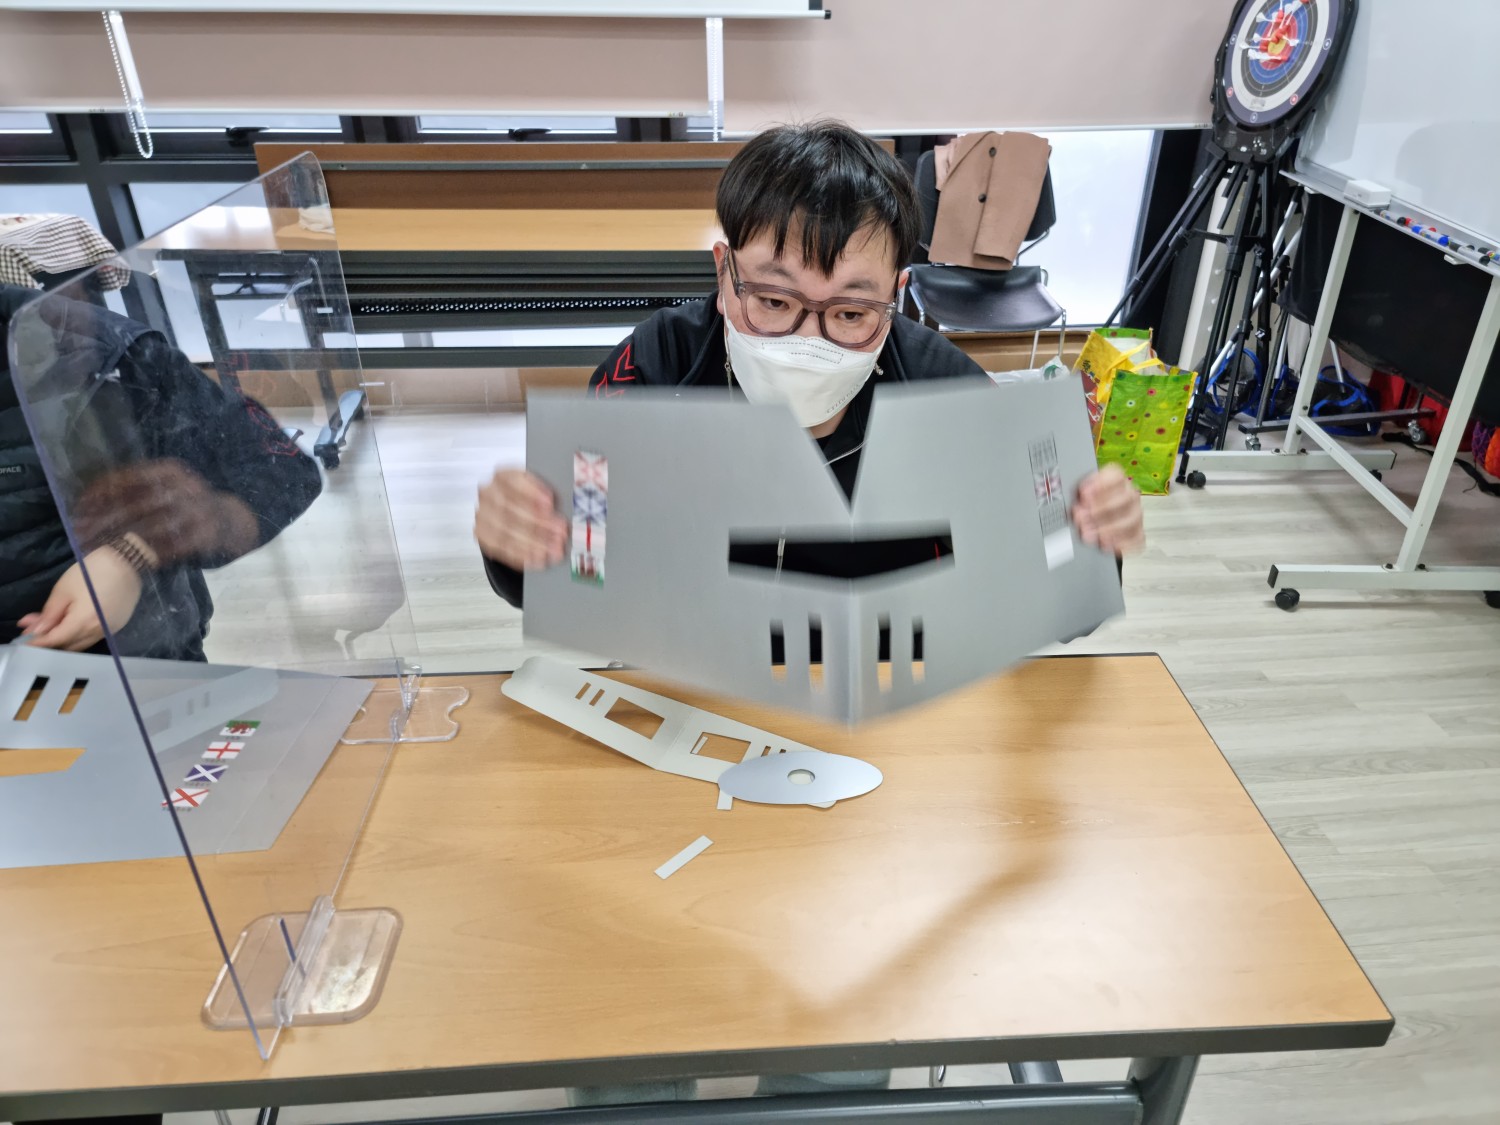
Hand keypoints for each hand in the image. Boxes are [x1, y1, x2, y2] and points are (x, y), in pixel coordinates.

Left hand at [19, 548, 143, 651]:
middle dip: (51, 640)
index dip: (38, 642)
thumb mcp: (64, 590)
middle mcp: (98, 632)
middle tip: (35, 628)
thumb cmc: (91, 571)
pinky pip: (94, 636)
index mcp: (83, 623)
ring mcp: (110, 630)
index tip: (24, 641)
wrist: (126, 561)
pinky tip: (74, 622)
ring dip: (66, 638)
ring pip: (82, 643)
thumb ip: (49, 614)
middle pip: (69, 646)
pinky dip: (80, 634)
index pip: (55, 640)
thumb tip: (36, 630)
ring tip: (53, 624)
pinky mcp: (117, 625)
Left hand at [73, 459, 258, 565]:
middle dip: (104, 519)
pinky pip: (173, 546)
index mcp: (171, 470)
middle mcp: (186, 487)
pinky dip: (150, 554)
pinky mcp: (207, 534)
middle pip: (137, 503)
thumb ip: (133, 490)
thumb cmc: (182, 503)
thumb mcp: (163, 487)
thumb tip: (85, 501)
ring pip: (153, 526)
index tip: (78, 507)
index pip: (129, 477)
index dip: (101, 492)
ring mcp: (199, 511)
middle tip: (80, 532)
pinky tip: (130, 560)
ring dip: (124, 540)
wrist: (228, 518)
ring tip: (98, 550)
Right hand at [475, 469, 567, 570]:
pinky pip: (501, 549)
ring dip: (532, 543)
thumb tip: (572, 500)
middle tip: (560, 532)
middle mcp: (489, 493)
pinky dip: (521, 556)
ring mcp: (483, 515)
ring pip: (504, 531)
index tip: (550, 502)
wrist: (509, 512)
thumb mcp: (539, 490)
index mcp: (503, 476)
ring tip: (554, 550)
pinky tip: (538, 559)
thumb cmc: (530, 499)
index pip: (513, 480)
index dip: (531, 492)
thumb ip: (550, 494)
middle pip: (509, 508)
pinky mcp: (483, 536)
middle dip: (537, 523)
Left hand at [1074, 463, 1144, 554]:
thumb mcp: (1077, 497)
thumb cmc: (1085, 507)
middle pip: (1124, 499)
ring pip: (1130, 520)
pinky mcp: (1137, 533)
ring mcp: (1135, 514)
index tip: (1083, 494)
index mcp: (1116, 480)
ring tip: (1088, 535)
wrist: (1094, 525)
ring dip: (1108, 528)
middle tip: (1081, 517)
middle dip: (1101, 509)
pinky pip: (1135, 538)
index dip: (1100, 484)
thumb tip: (1063, 500)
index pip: (1116, 476)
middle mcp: (1129, 495)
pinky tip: (1104, 545)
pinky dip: (1121, 543)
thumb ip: (1075, 496)